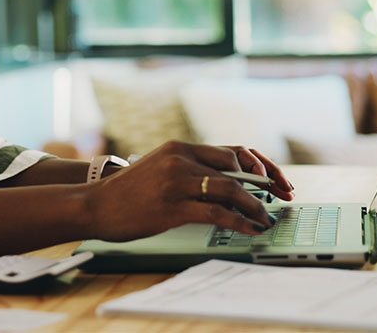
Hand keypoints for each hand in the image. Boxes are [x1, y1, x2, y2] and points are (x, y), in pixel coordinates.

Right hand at [86, 141, 284, 241]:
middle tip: (282, 199)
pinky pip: (217, 213)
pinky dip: (240, 222)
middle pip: (237, 167)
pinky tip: (251, 229)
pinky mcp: (172, 207)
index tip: (277, 180)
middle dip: (267, 184)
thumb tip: (227, 183)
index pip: (232, 151)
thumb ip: (189, 169)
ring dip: (256, 206)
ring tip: (267, 219)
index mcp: (179, 148)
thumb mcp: (160, 168)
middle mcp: (180, 159)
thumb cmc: (128, 192)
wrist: (94, 205)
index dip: (261, 165)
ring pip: (230, 190)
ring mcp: (176, 182)